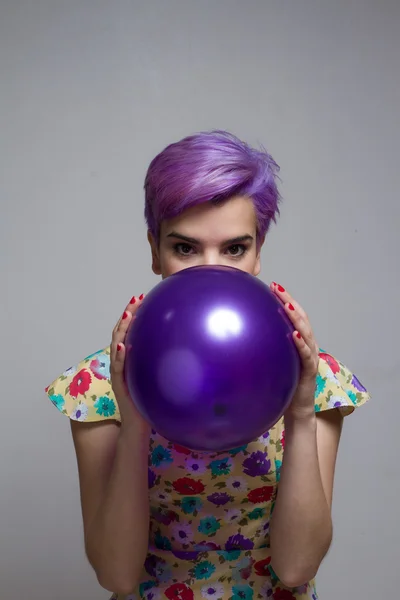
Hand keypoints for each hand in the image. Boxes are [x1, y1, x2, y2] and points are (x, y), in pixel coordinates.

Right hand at [110, 294, 149, 430]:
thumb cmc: (148, 402)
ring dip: (122, 330)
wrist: (136, 427)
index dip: (133, 315)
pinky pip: (118, 368)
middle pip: (120, 333)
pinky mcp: (119, 384)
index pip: (128, 331)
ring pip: (116, 346)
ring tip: (128, 315)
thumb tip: (181, 347)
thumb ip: (159, 361)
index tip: (142, 298)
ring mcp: (118, 372)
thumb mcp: (154, 377)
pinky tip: (123, 345)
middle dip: (127, 315)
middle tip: (136, 299)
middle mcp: (120, 362)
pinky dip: (119, 355)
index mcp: (128, 358)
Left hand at [271, 282, 318, 418]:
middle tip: (277, 287)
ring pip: (306, 332)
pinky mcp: (311, 369)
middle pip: (300, 317)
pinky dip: (300, 343)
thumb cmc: (283, 383)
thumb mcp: (271, 361)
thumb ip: (263, 347)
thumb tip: (238, 336)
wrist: (296, 409)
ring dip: (296, 317)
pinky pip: (306, 354)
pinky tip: (292, 334)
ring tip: (286, 304)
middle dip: (289, 300)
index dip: (285, 298)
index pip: (293, 315)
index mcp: (299, 340)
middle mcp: (307, 344)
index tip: (272, 285)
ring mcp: (311, 356)